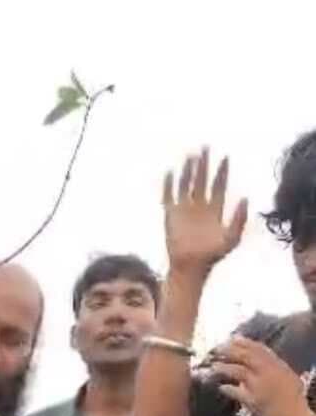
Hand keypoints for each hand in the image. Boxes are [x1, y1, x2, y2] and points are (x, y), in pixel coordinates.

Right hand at [163, 150, 247, 274]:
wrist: (190, 267)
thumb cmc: (212, 256)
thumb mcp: (232, 238)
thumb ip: (239, 219)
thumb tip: (246, 198)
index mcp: (215, 210)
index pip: (219, 185)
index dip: (222, 172)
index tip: (226, 158)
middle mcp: (200, 207)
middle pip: (202, 180)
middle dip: (205, 164)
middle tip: (206, 148)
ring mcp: (185, 210)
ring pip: (186, 184)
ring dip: (189, 171)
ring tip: (192, 156)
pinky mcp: (171, 215)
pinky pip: (168, 196)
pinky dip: (169, 184)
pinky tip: (171, 172)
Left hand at [210, 338, 311, 415]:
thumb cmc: (292, 399)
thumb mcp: (287, 376)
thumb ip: (273, 367)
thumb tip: (256, 359)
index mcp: (278, 365)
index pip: (258, 348)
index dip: (244, 342)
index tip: (232, 338)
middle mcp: (269, 372)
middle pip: (246, 356)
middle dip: (230, 350)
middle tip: (217, 349)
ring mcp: (260, 386)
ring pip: (239, 371)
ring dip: (224, 367)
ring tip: (214, 366)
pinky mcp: (253, 401)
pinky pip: (236, 392)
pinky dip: (227, 389)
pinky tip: (221, 388)